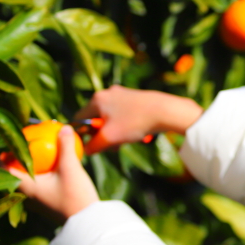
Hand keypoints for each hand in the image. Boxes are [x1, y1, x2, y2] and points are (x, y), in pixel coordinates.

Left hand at [9, 126, 99, 222]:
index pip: (3, 170)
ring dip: (27, 169)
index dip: (0, 155)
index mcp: (25, 188)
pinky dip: (38, 176)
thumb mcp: (71, 168)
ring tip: (35, 155)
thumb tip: (64, 127)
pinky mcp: (46, 205)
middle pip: (12, 175)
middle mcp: (26, 196)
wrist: (88, 223)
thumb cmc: (75, 196)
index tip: (7, 142)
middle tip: (21, 145)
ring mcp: (35, 203)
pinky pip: (35, 187)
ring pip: (24, 182)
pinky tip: (50, 168)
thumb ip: (66, 146)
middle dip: (14, 160)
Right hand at [75, 85, 203, 154]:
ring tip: (124, 142)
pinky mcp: (133, 98)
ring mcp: (121, 94)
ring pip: (110, 119)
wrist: (164, 111)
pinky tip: (134, 135)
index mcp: (97, 99)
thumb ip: (93, 146)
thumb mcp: (110, 138)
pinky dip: (124, 127)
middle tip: (112, 147)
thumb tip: (86, 150)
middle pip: (95, 118)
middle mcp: (107, 93)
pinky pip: (122, 115)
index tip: (92, 145)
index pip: (80, 118)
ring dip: (114, 133)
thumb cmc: (135, 122)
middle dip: (102, 135)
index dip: (83, 134)